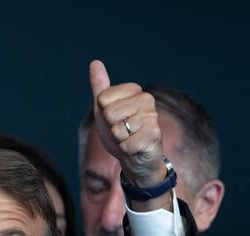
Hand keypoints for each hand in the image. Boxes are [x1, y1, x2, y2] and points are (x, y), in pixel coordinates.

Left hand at [88, 60, 165, 188]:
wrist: (135, 158)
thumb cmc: (120, 132)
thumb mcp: (105, 109)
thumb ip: (100, 87)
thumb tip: (95, 62)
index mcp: (135, 90)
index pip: (103, 98)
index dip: (104, 114)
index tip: (115, 119)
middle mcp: (147, 100)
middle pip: (109, 113)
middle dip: (111, 128)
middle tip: (122, 132)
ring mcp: (152, 117)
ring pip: (117, 129)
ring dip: (119, 140)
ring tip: (129, 139)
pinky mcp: (154, 135)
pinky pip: (126, 144)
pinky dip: (126, 150)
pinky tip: (134, 148)